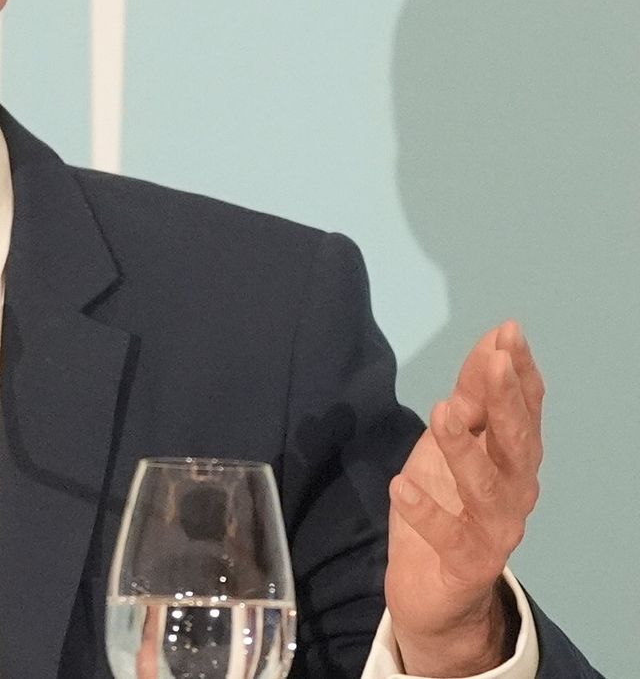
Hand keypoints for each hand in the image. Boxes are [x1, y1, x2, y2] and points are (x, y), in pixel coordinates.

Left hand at [386, 320, 543, 676]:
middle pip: (517, 445)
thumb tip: (489, 348)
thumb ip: (471, 400)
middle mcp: (514, 494)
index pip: (524, 411)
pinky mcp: (467, 566)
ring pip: (488, 489)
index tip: (508, 332)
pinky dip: (427, 512)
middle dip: (507, 402)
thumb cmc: (445, 508)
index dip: (519, 372)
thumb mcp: (451, 445)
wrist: (435, 593)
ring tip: (443, 410)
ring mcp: (495, 533)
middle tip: (493, 362)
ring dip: (465, 449)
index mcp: (512, 461)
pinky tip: (401, 486)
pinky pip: (449, 539)